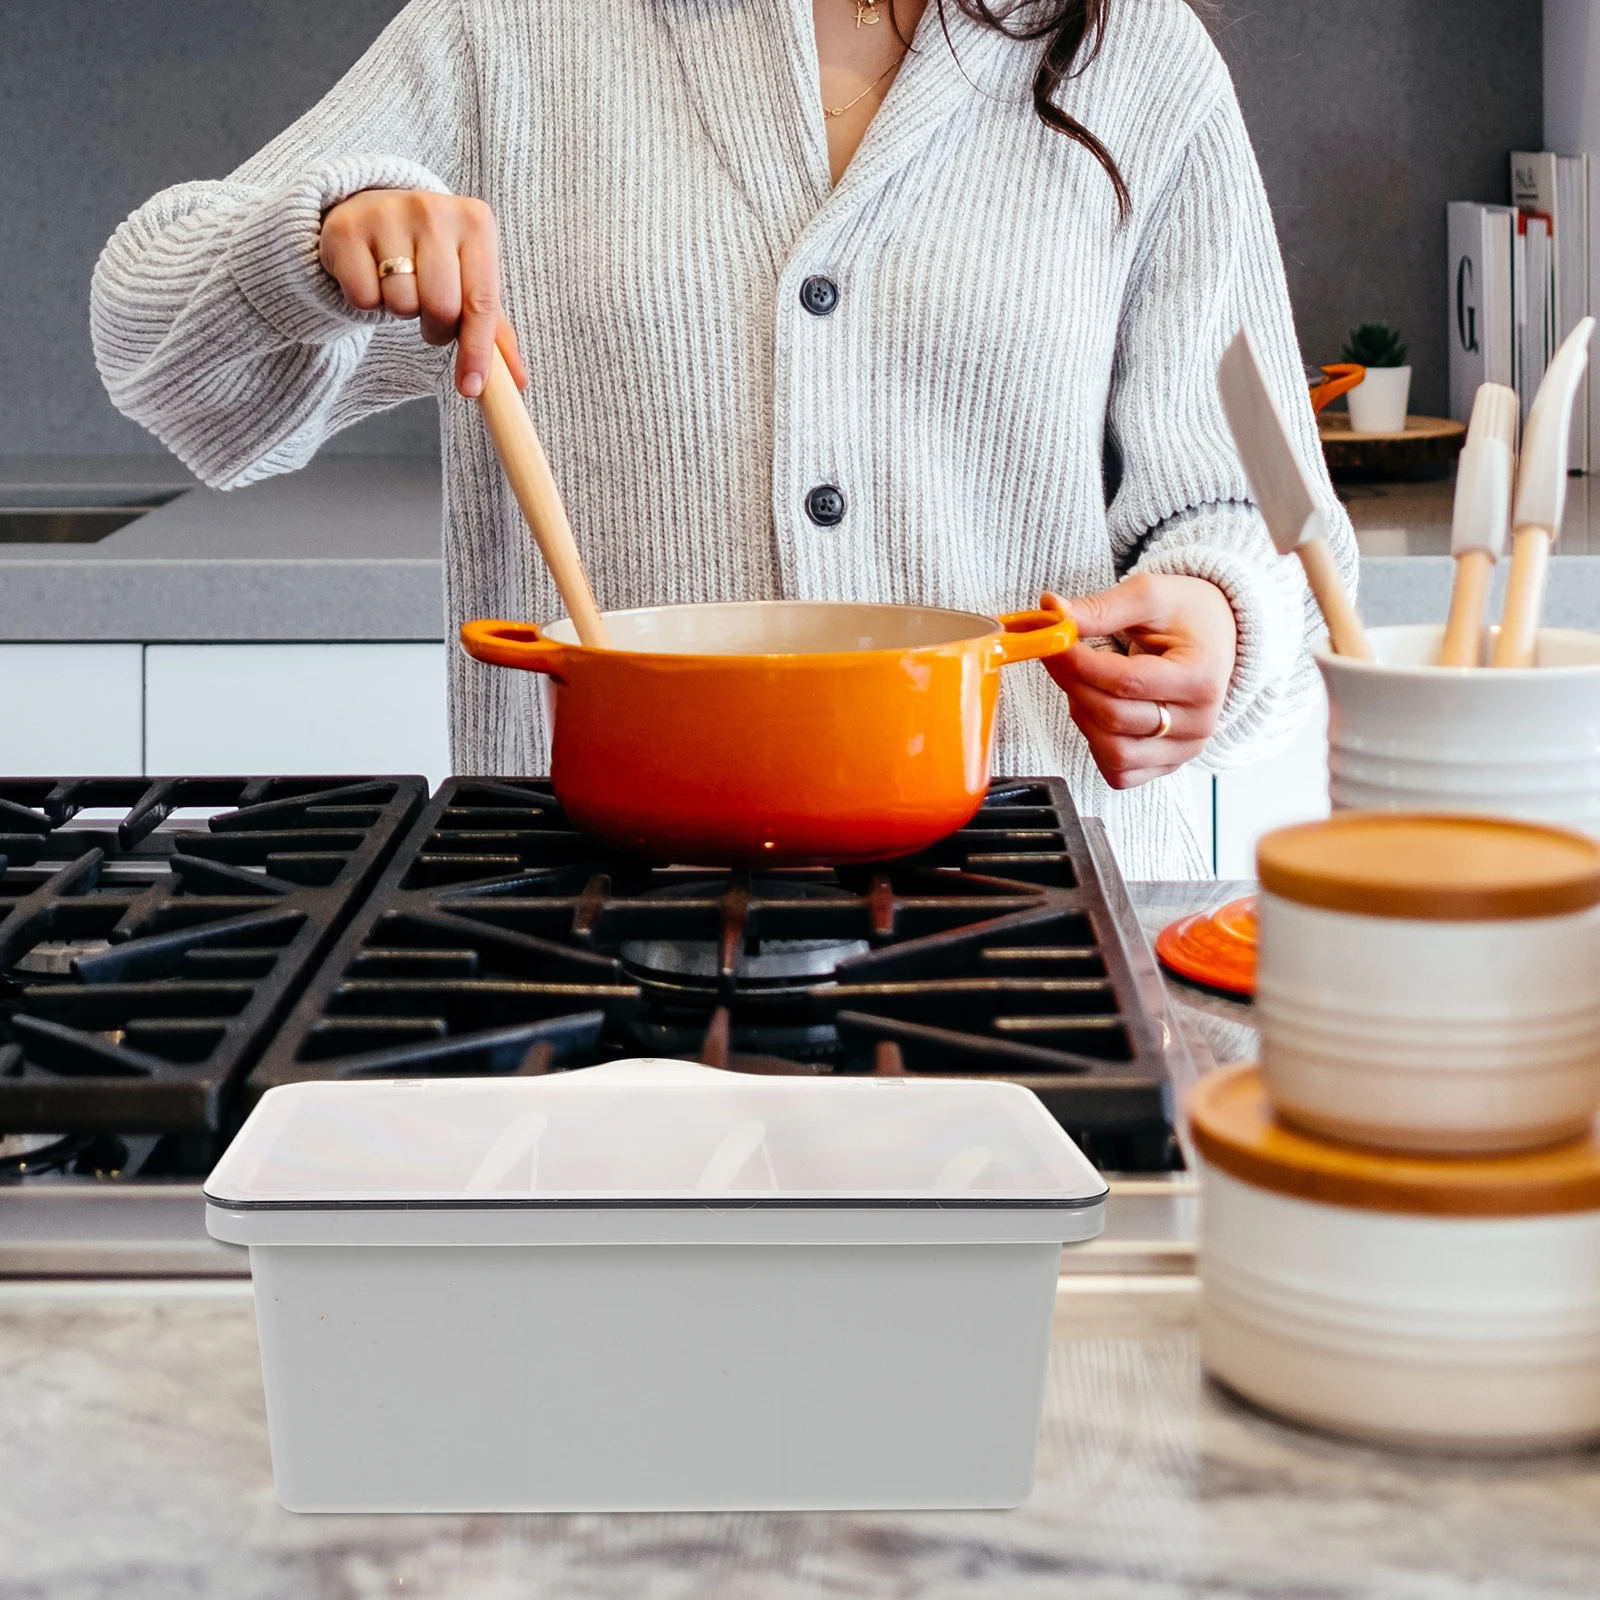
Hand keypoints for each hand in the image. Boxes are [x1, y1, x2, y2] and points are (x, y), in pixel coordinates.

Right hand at [319, 189, 527, 398]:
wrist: (375, 209)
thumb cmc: (433, 254)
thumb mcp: (469, 279)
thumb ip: (494, 330)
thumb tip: (518, 382)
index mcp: (475, 221)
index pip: (481, 302)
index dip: (477, 351)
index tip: (471, 388)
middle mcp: (433, 210)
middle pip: (440, 307)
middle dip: (436, 329)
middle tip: (429, 317)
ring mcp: (387, 213)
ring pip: (401, 303)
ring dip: (400, 311)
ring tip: (399, 286)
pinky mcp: (346, 228)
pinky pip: (362, 297)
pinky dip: (367, 301)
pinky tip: (371, 276)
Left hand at [1042, 574, 1236, 789]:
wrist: (1214, 636)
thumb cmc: (1186, 614)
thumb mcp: (1149, 595)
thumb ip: (1101, 609)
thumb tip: (1052, 612)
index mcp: (1202, 678)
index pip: (1126, 682)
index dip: (1079, 664)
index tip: (1052, 642)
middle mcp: (1200, 722)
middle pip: (1114, 718)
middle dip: (1074, 685)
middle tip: (1056, 655)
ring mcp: (1184, 750)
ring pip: (1113, 751)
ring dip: (1082, 715)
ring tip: (1081, 681)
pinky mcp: (1167, 765)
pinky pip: (1119, 773)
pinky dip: (1096, 745)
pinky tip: (1097, 712)